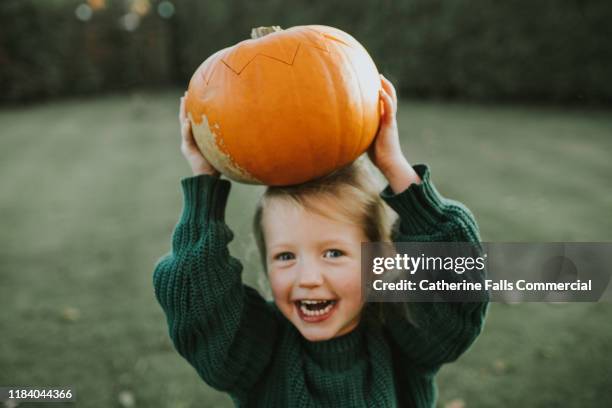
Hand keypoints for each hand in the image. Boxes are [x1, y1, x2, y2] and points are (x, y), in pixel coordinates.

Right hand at [179, 92, 219, 176]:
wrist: (208, 177)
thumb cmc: (216, 163)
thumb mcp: (218, 146)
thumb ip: (221, 137)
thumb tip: (237, 126)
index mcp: (197, 136)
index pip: (193, 119)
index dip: (192, 108)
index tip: (193, 95)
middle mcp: (190, 138)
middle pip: (185, 118)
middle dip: (185, 106)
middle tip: (186, 94)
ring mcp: (187, 143)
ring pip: (183, 124)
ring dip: (183, 112)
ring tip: (183, 101)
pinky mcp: (188, 149)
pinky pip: (187, 138)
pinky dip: (186, 130)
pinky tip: (187, 121)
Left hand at [368, 75, 420, 191]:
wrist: (389, 163)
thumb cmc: (378, 155)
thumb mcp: (367, 140)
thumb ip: (361, 133)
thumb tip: (346, 132)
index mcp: (385, 121)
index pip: (384, 104)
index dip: (381, 93)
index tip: (373, 83)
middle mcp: (389, 119)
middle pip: (390, 98)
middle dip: (385, 85)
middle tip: (378, 75)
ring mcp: (390, 121)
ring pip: (391, 100)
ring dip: (387, 88)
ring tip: (381, 77)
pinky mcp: (390, 125)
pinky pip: (389, 110)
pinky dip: (386, 99)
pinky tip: (380, 91)